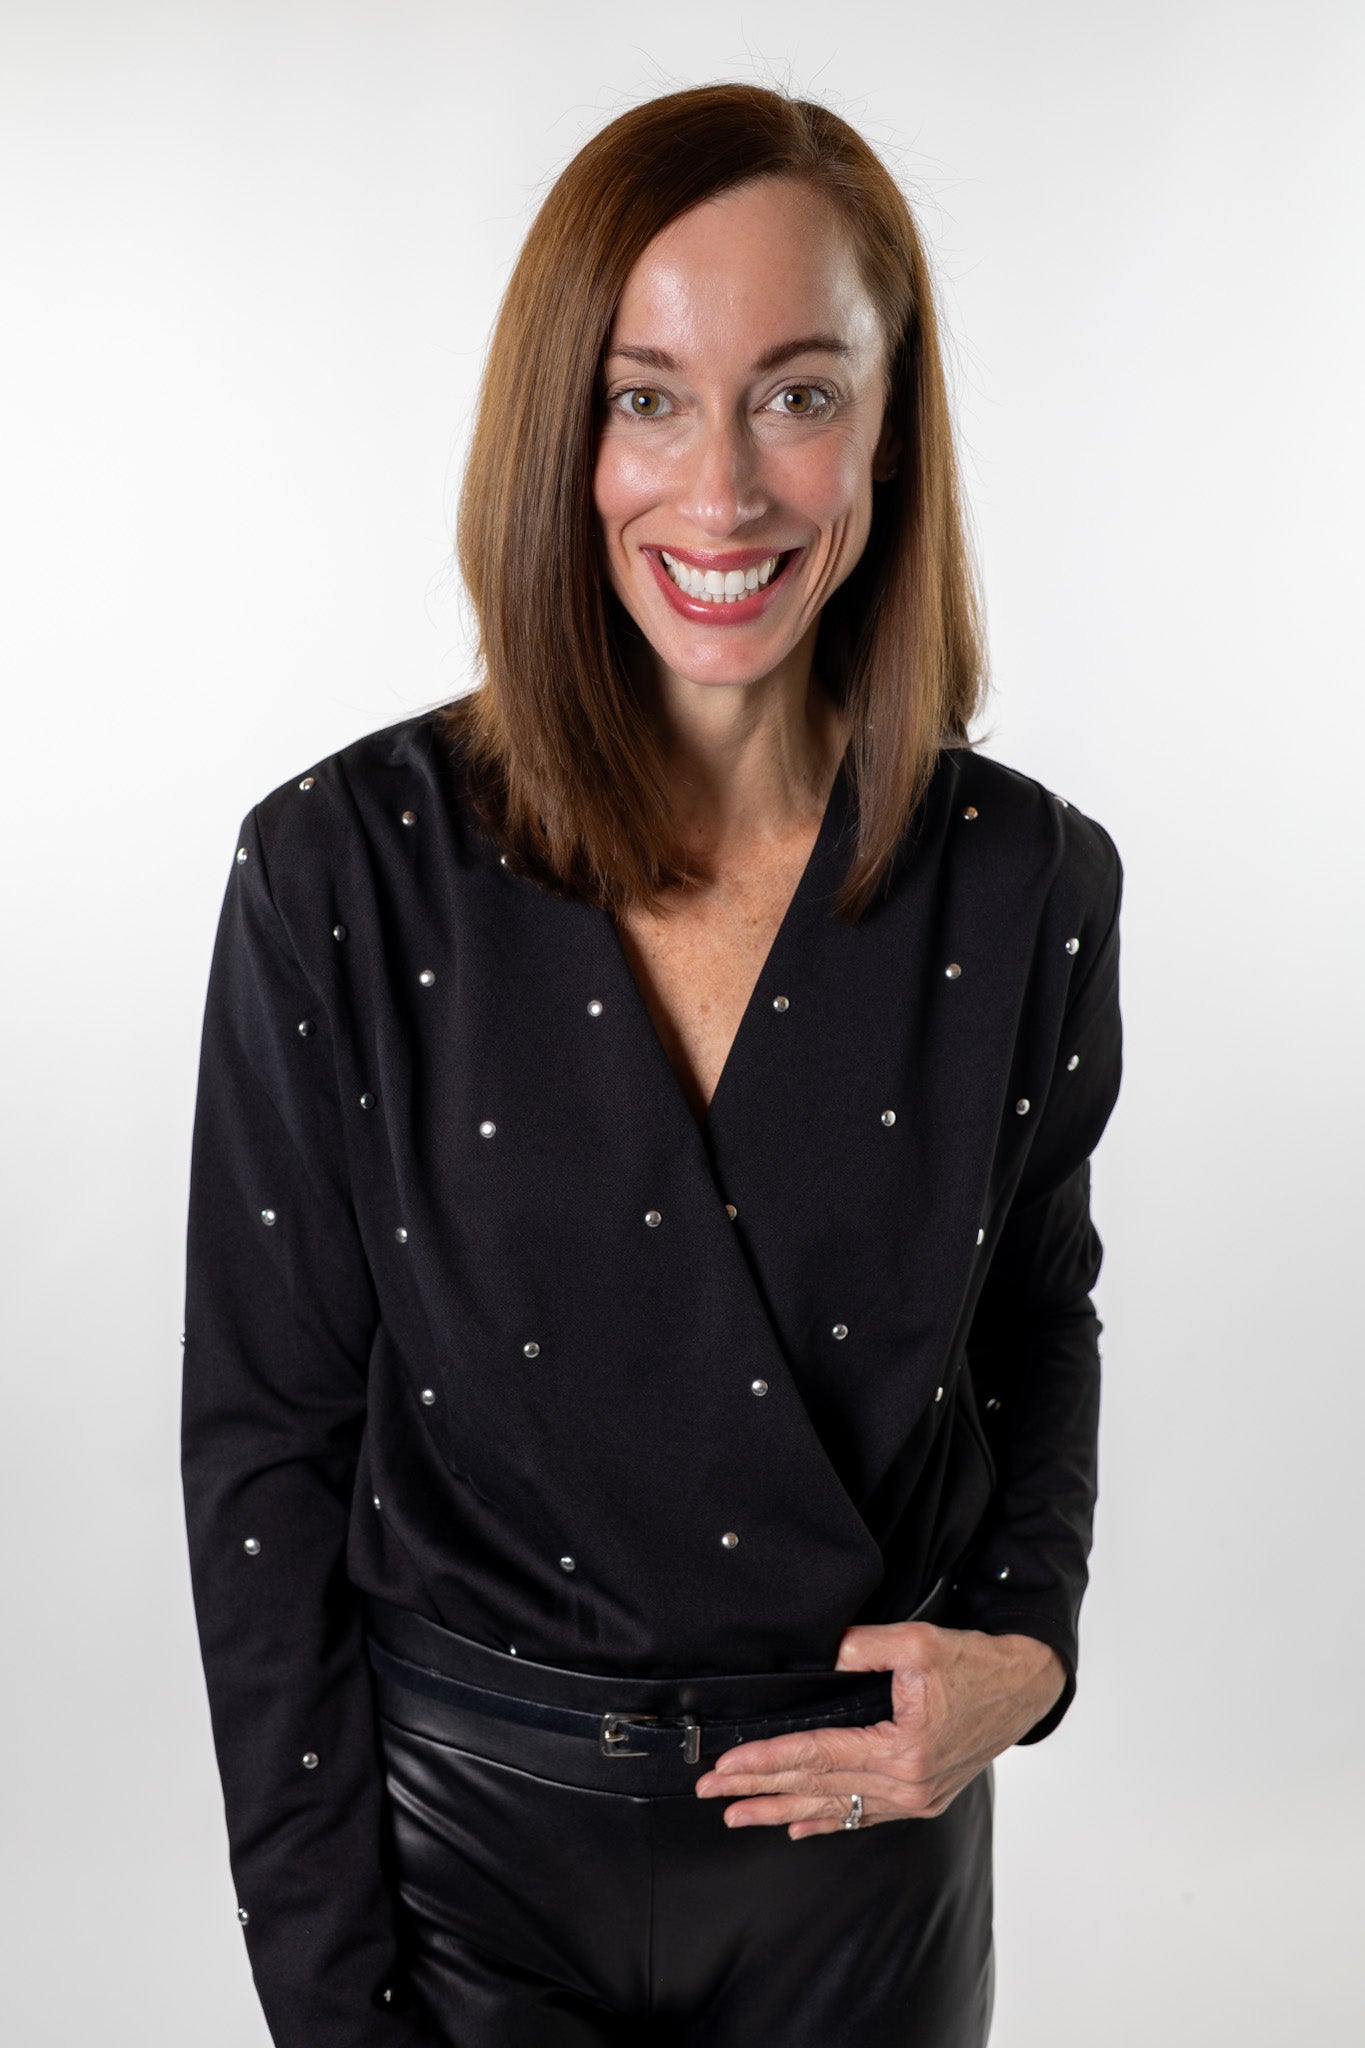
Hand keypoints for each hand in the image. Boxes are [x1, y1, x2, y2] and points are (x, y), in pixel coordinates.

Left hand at [693, 1623, 1065, 1837]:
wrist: (1025, 1688)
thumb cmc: (976, 1664)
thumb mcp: (922, 1642)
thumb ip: (866, 1647)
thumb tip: (823, 1652)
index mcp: (903, 1751)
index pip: (817, 1756)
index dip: (766, 1761)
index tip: (726, 1765)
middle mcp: (907, 1785)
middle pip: (817, 1788)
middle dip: (759, 1791)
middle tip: (711, 1792)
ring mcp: (915, 1798)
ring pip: (836, 1809)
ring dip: (783, 1812)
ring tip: (739, 1815)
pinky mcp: (923, 1798)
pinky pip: (864, 1815)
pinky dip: (828, 1821)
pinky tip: (797, 1827)